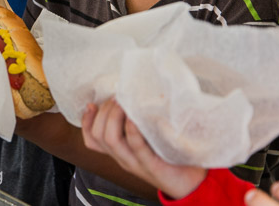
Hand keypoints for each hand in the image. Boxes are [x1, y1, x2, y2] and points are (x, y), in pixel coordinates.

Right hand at [81, 99, 206, 199]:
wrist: (192, 183)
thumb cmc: (171, 156)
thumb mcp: (149, 138)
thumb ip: (140, 123)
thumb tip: (135, 94)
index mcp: (121, 152)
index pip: (92, 139)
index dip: (86, 121)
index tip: (91, 104)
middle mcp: (124, 158)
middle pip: (99, 134)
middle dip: (104, 111)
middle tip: (117, 97)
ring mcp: (136, 163)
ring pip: (111, 139)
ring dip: (113, 116)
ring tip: (123, 102)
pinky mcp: (152, 165)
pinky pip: (136, 146)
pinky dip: (132, 129)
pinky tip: (134, 117)